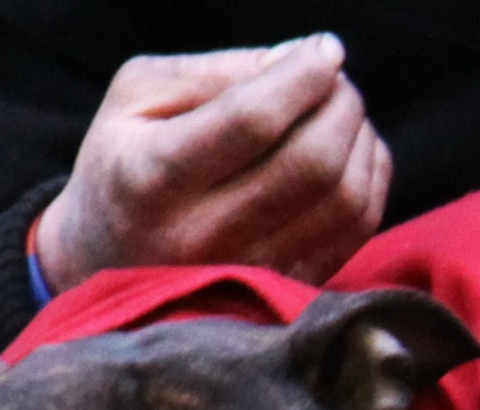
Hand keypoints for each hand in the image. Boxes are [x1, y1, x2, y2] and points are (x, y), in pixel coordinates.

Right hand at [34, 35, 392, 293]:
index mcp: (153, 178)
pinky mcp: (285, 289)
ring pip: (343, 200)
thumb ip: (214, 72)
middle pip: (311, 163)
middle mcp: (202, 236)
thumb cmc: (126, 162)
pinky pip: (356, 231)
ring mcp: (249, 272)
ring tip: (343, 111)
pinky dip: (371, 179)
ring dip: (361, 140)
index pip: (253, 120)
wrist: (108, 259)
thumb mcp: (138, 97)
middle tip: (337, 80)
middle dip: (341, 105)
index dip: (303, 76)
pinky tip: (353, 152)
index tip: (325, 49)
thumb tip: (297, 60)